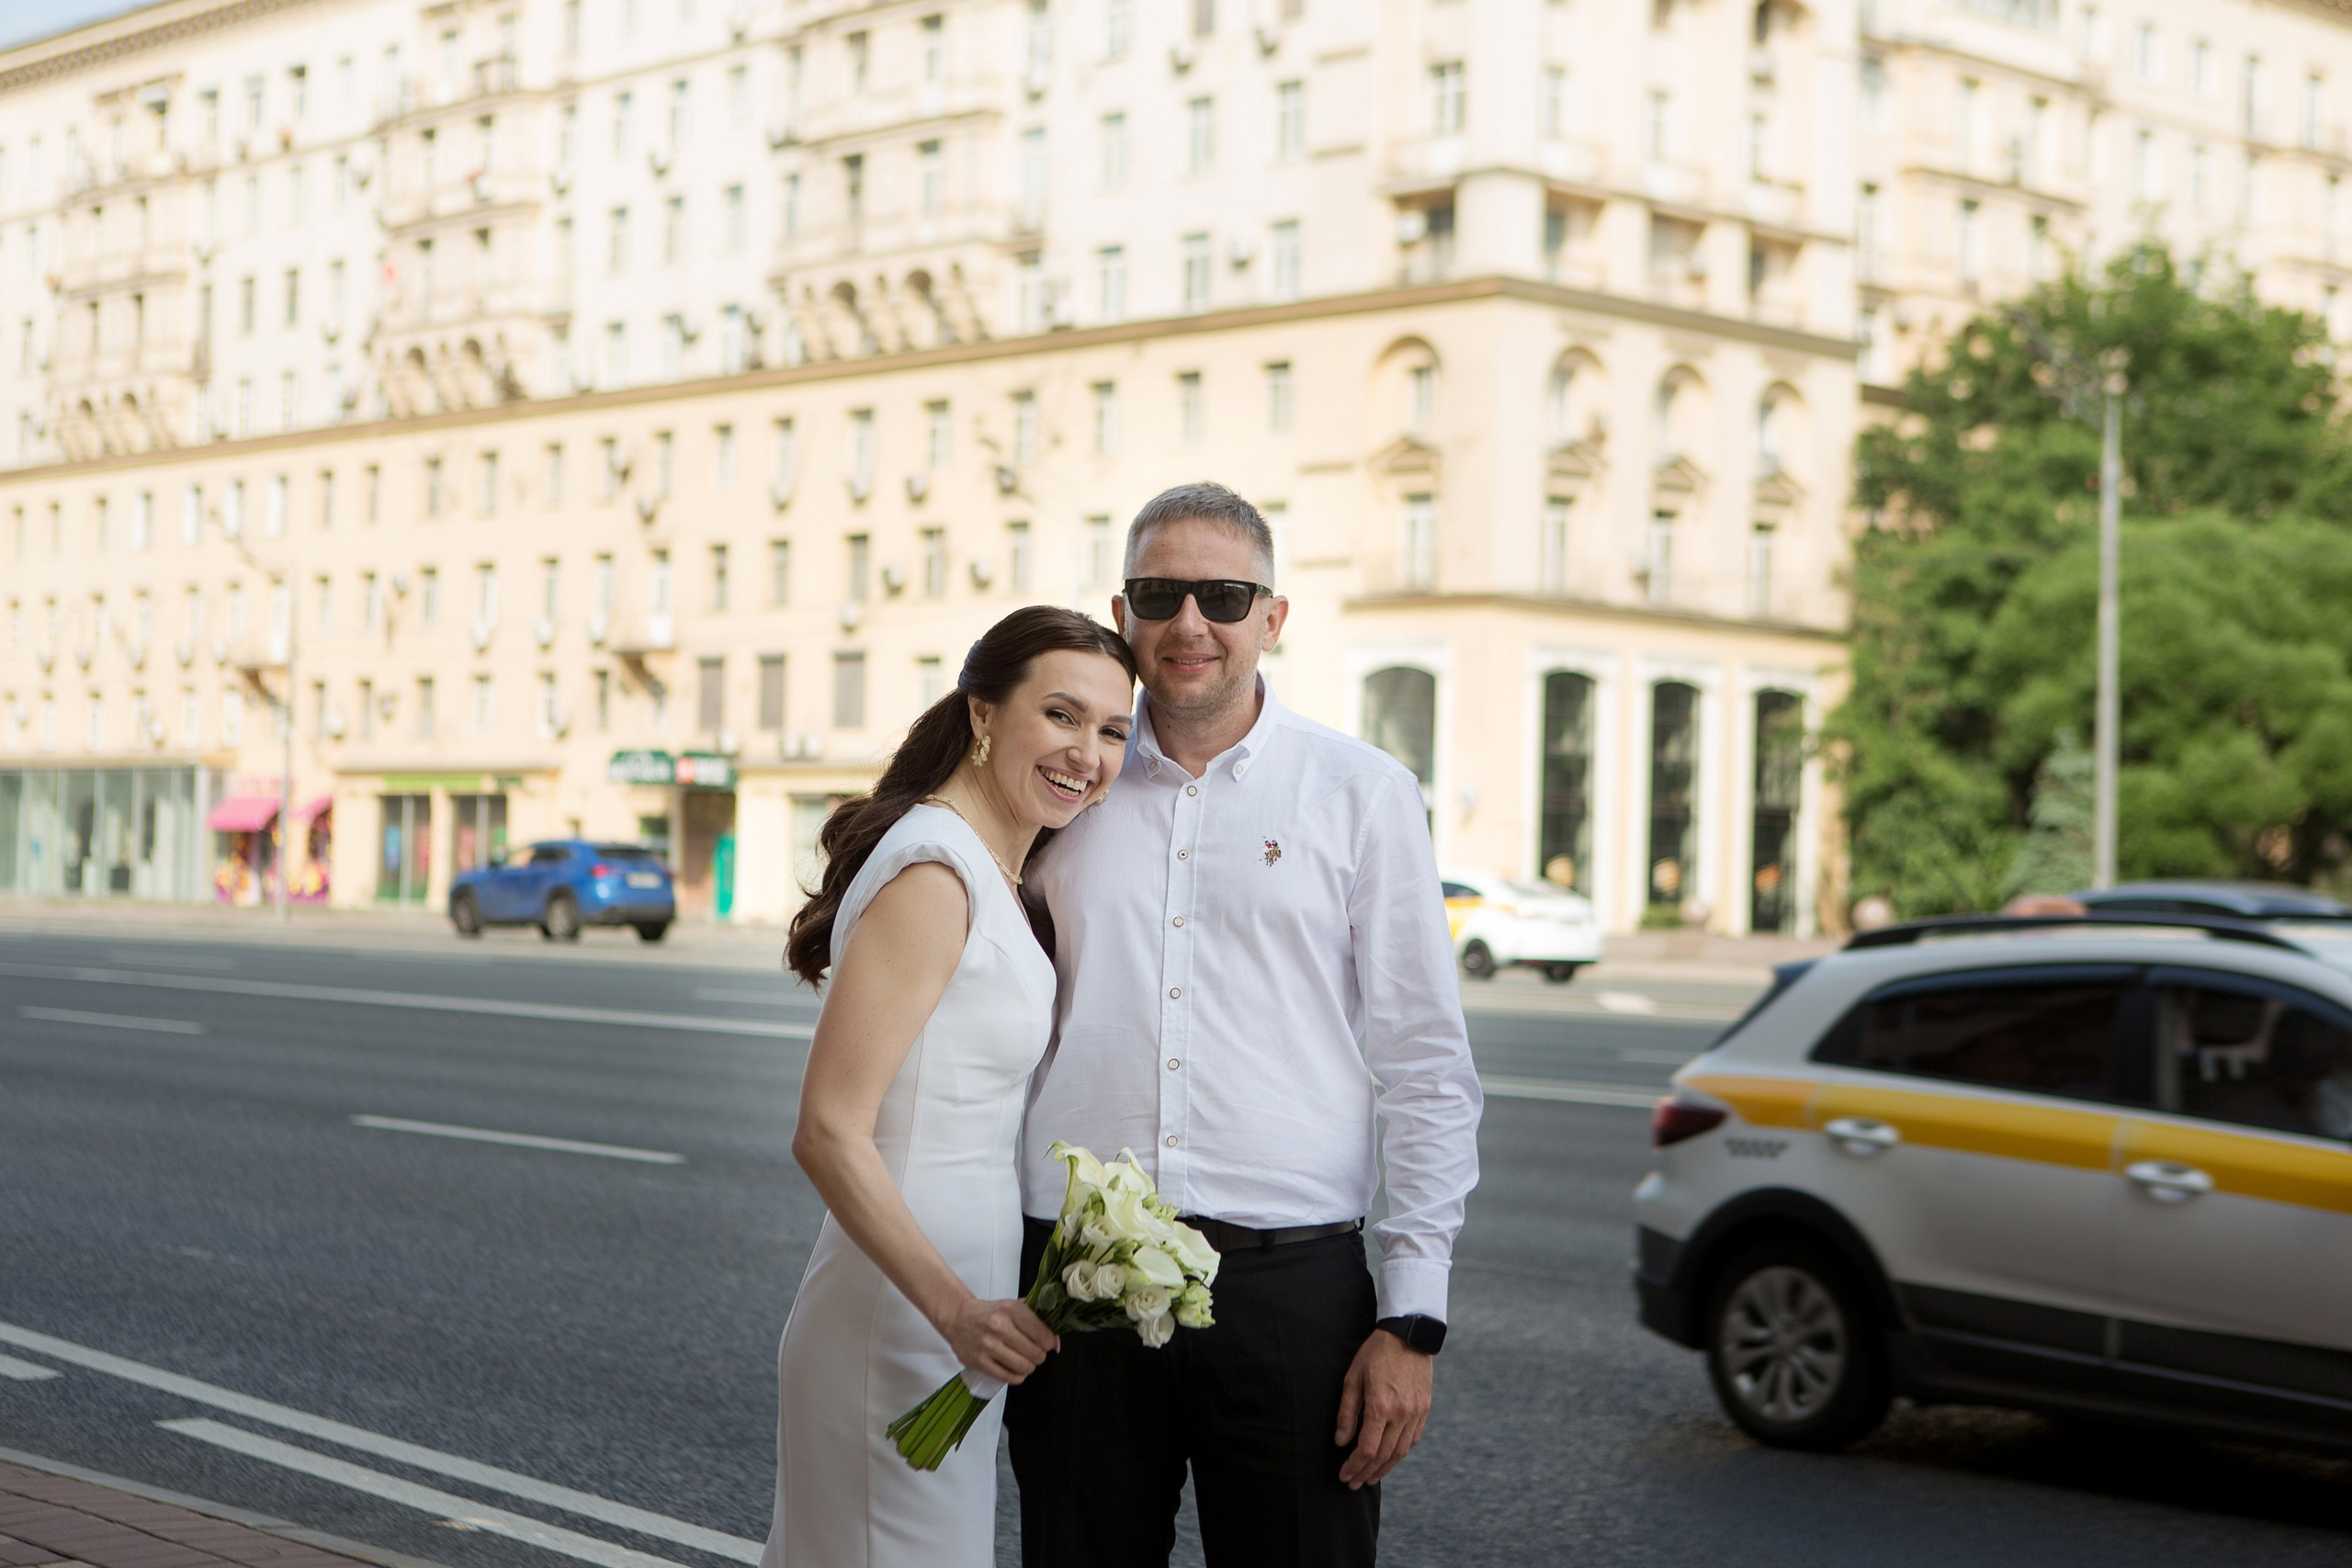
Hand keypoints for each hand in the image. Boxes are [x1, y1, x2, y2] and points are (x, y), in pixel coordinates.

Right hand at [937, 1295, 1058, 1385]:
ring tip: (1025, 1361)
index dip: (1050, 1342)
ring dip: (1029, 1367)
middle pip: (1035, 1353)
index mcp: (1010, 1310)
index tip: (1047, 1343)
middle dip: (1039, 1355)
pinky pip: (1008, 1377)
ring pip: (1024, 1367)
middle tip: (1035, 1352)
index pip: (1043, 1334)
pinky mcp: (979, 1362)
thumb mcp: (1013, 1306)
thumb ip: (1037, 1319)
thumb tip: (1056, 1342)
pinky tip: (1015, 1369)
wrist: (958, 1318)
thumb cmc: (990, 1313)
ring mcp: (988, 1346)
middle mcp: (999, 1327)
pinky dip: (1017, 1376)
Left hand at [1334, 1328, 1432, 1488]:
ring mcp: (1416, 1413)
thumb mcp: (1353, 1378)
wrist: (1408, 1336)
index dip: (1354, 1466)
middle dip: (1366, 1473)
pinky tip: (1389, 1459)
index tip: (1344, 1474)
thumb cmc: (1375, 1354)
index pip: (1367, 1449)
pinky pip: (1412, 1440)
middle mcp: (1401, 1414)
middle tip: (1353, 1483)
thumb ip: (1347, 1412)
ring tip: (1370, 1477)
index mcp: (1381, 1406)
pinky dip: (1400, 1454)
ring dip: (1384, 1469)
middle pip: (1383, 1456)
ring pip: (1400, 1452)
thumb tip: (1341, 1441)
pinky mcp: (1424, 1410)